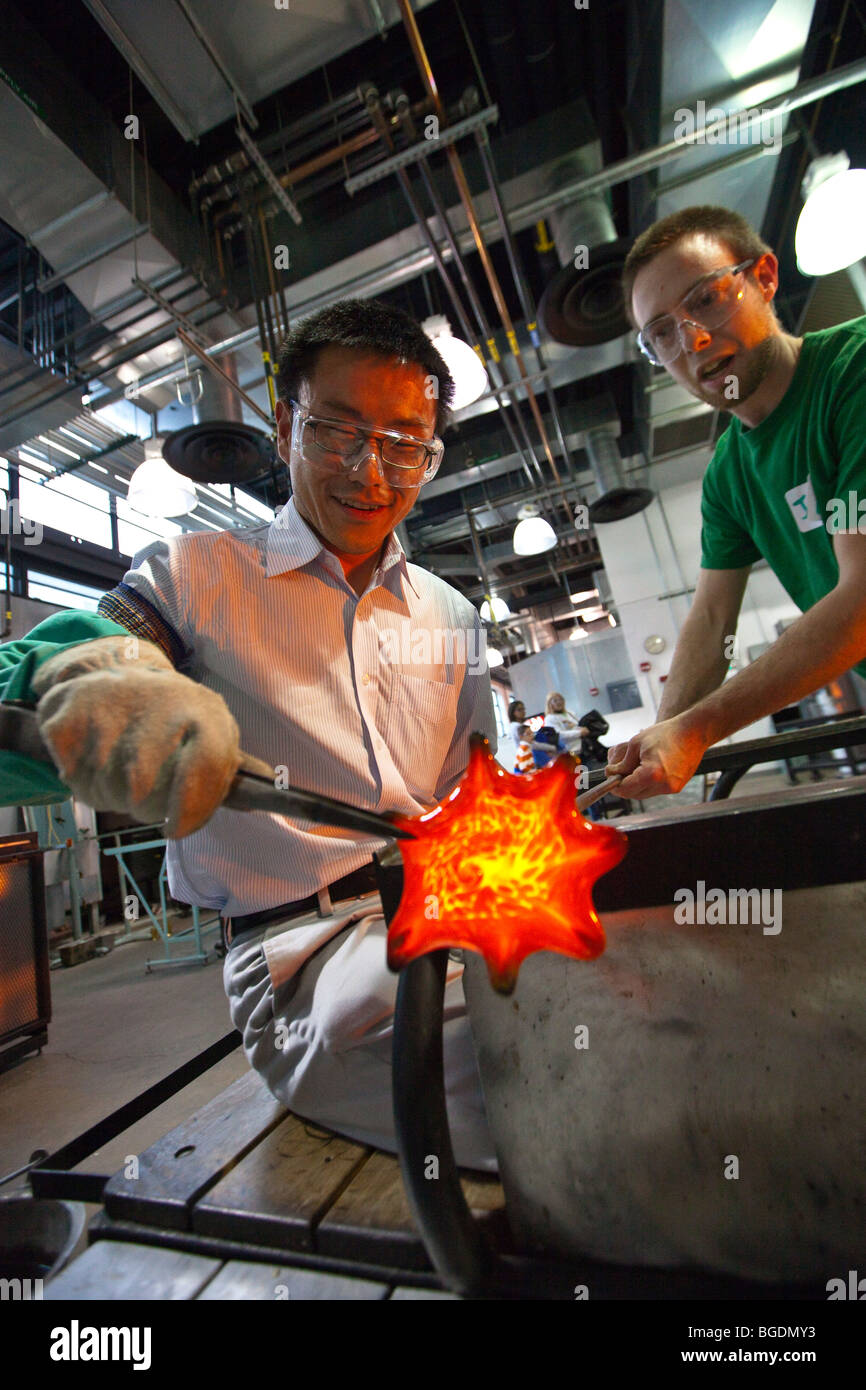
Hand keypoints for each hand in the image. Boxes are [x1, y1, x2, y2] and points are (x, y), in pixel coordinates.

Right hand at [32, 636, 242, 837]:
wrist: (117, 671)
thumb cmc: (173, 718)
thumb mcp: (211, 733)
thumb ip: (233, 768)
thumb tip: (273, 789)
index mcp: (206, 715)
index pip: (204, 772)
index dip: (190, 811)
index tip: (175, 827)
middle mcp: (164, 704)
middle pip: (146, 795)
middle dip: (143, 806)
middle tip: (143, 785)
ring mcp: (115, 704)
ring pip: (107, 790)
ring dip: (109, 794)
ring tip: (119, 763)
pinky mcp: (71, 709)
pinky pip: (72, 774)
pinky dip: (78, 776)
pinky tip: (92, 752)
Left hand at [605, 713, 708, 798]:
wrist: (693, 732)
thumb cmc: (667, 734)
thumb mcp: (636, 743)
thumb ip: (622, 762)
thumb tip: (612, 773)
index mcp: (652, 774)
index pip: (625, 789)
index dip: (614, 784)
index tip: (610, 776)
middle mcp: (663, 785)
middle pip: (634, 794)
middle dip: (624, 785)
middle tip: (619, 771)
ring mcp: (672, 788)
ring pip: (644, 793)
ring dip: (635, 784)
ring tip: (635, 765)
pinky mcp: (677, 787)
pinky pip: (656, 789)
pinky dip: (648, 782)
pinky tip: (648, 767)